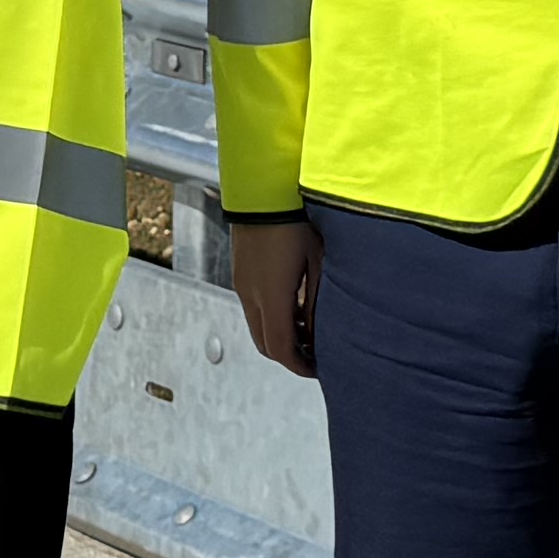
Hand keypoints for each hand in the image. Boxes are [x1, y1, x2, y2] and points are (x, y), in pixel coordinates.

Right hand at [229, 214, 321, 378]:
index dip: (299, 366)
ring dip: (279, 336)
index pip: (281, 348)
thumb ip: (318, 301)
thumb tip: (318, 333)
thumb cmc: (296, 220)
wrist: (263, 188)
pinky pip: (252, 308)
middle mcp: (250, 295)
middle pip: (265, 344)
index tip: (318, 369)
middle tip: (314, 355)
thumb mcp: (318, 262)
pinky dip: (271, 318)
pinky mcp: (240, 272)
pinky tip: (294, 305)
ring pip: (257, 327)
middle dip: (289, 356)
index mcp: (271, 296)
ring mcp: (242, 283)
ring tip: (308, 330)